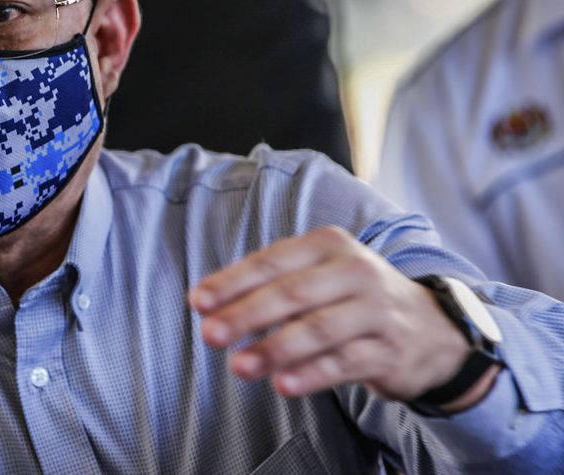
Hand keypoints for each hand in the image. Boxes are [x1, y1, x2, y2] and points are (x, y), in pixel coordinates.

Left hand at [188, 226, 476, 401]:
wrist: (432, 329)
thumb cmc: (351, 297)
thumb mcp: (318, 274)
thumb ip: (269, 283)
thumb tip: (210, 303)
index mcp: (329, 244)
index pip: (273, 261)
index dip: (232, 282)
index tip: (198, 302)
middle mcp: (356, 271)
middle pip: (293, 294)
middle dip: (246, 315)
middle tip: (209, 335)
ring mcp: (377, 311)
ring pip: (319, 330)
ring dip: (274, 349)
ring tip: (239, 367)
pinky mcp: (389, 350)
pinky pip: (345, 363)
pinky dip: (311, 375)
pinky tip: (283, 385)